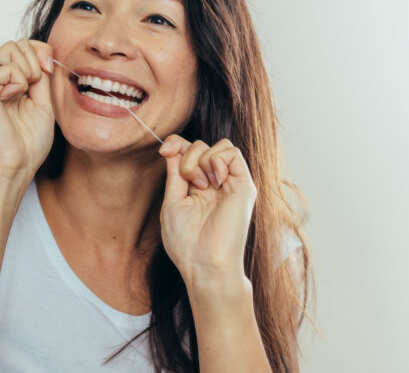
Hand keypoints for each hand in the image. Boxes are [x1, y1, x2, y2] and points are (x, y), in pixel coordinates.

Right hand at [0, 39, 54, 182]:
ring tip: (23, 95)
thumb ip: (41, 76)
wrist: (16, 165)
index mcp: (6, 82)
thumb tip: (43, 53)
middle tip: (36, 86)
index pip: (22, 47)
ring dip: (29, 70)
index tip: (49, 69)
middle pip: (16, 43)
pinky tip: (11, 100)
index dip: (40, 51)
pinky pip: (7, 67)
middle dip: (36, 59)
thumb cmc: (29, 142)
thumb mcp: (43, 102)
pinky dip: (19, 82)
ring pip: (11, 48)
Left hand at [158, 135, 256, 285]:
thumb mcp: (173, 201)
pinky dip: (218, 160)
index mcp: (199, 186)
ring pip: (220, 145)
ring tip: (202, 185)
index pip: (190, 151)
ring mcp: (231, 183)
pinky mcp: (244, 185)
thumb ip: (175, 173)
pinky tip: (214, 181)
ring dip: (202, 159)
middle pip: (202, 145)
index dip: (177, 143)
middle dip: (187, 157)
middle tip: (190, 184)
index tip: (164, 150)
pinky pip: (232, 152)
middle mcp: (216, 182)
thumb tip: (172, 147)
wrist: (205, 264)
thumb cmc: (186, 242)